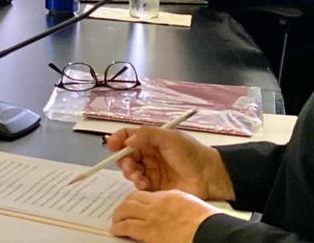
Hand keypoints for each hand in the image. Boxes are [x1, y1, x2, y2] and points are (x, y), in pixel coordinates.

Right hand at [106, 127, 234, 200]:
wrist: (210, 177)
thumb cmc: (192, 154)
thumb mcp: (170, 137)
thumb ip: (147, 134)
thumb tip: (127, 140)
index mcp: (151, 140)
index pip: (128, 137)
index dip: (117, 140)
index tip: (111, 145)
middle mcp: (149, 155)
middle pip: (126, 155)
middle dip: (123, 159)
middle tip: (128, 164)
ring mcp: (152, 171)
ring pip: (131, 170)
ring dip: (130, 172)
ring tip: (138, 175)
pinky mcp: (155, 186)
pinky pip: (139, 185)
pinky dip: (138, 184)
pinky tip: (144, 183)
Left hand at [110, 190, 220, 242]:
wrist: (210, 232)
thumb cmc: (207, 223)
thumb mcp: (190, 206)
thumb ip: (177, 206)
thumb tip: (173, 212)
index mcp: (169, 197)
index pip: (146, 195)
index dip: (136, 199)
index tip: (133, 204)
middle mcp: (157, 205)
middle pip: (132, 200)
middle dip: (124, 206)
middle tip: (120, 211)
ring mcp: (152, 218)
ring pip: (126, 211)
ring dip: (118, 216)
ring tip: (116, 221)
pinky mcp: (149, 232)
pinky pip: (128, 227)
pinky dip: (119, 228)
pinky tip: (116, 230)